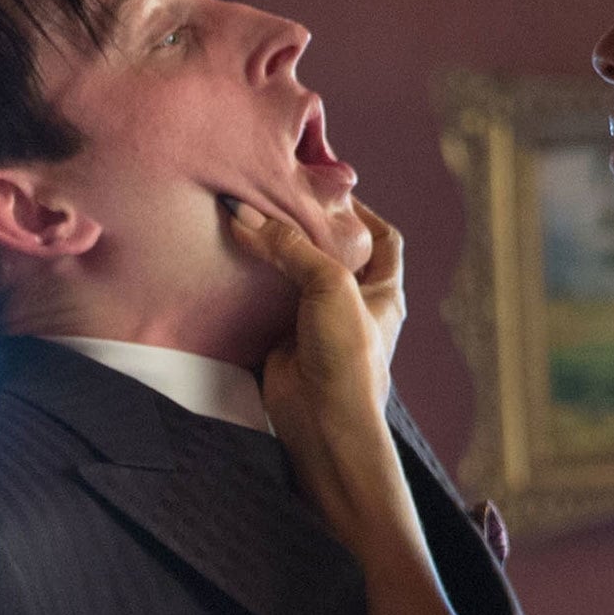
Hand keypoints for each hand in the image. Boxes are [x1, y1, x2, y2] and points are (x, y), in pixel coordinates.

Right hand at [230, 196, 405, 448]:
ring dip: (273, 256)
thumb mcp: (330, 285)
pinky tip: (229, 262)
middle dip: (306, 230)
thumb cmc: (347, 355)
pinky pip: (263, 304)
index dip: (361, 212)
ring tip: (248, 223)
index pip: (383, 239)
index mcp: (383, 291)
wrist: (322, 423)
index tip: (328, 191)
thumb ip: (290, 246)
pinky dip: (248, 286)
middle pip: (331, 254)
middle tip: (275, 201)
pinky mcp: (281, 341)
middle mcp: (352, 305)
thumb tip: (243, 213)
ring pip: (294, 277)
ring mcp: (315, 324)